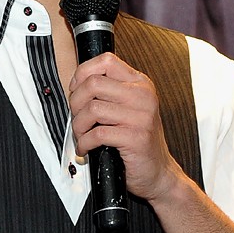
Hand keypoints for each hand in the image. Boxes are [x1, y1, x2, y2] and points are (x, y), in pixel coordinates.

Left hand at [68, 52, 180, 202]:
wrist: (158, 171)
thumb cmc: (138, 140)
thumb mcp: (128, 108)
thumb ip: (109, 92)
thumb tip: (76, 86)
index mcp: (140, 83)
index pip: (106, 61)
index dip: (82, 73)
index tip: (76, 89)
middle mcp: (143, 96)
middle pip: (93, 84)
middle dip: (75, 102)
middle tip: (77, 118)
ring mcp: (141, 116)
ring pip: (92, 109)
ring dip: (78, 126)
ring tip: (82, 135)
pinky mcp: (136, 138)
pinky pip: (97, 134)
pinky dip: (84, 143)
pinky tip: (86, 148)